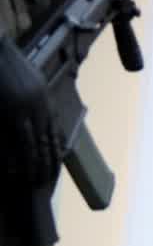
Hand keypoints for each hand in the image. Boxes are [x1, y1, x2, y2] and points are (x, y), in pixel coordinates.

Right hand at [0, 39, 64, 188]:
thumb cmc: (14, 64)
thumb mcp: (37, 84)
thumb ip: (44, 104)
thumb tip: (52, 123)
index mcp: (45, 102)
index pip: (54, 135)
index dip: (54, 155)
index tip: (54, 169)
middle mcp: (35, 108)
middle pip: (43, 144)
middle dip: (43, 165)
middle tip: (42, 181)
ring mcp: (16, 110)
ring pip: (26, 145)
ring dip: (27, 165)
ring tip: (27, 180)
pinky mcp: (0, 112)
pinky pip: (4, 139)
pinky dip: (6, 155)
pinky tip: (7, 168)